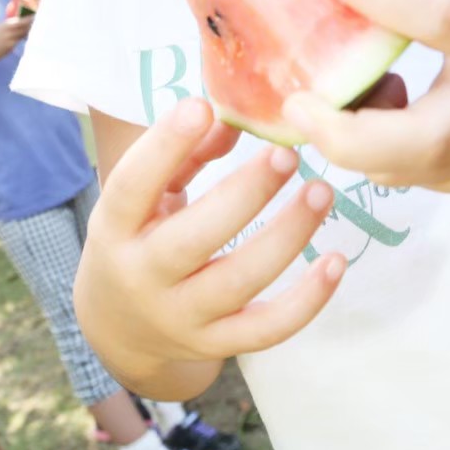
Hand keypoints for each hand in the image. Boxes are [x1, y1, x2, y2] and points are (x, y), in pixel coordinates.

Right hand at [0, 15, 31, 71]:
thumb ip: (0, 26)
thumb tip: (5, 23)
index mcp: (4, 26)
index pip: (21, 21)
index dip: (30, 18)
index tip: (36, 15)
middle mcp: (10, 34)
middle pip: (26, 28)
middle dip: (32, 24)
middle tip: (37, 20)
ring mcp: (11, 43)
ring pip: (23, 35)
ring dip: (27, 31)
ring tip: (30, 27)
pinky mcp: (10, 50)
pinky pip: (17, 42)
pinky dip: (19, 38)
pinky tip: (19, 37)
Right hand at [75, 98, 342, 378]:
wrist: (121, 330)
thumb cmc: (138, 239)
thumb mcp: (145, 199)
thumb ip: (183, 156)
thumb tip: (231, 117)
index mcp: (115, 228)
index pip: (132, 186)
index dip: (164, 146)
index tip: (202, 106)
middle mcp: (142, 276)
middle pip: (195, 238)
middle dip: (246, 193)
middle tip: (287, 154)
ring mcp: (181, 316)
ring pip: (240, 282)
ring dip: (287, 236)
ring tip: (321, 192)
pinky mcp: (215, 344)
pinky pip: (267, 329)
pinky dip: (307, 300)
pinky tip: (335, 261)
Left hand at [282, 0, 449, 192]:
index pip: (442, 17)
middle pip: (417, 142)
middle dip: (342, 130)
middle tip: (294, 97)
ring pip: (388, 167)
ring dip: (338, 131)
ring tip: (316, 88)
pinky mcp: (446, 185)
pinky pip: (384, 168)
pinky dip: (354, 139)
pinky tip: (354, 102)